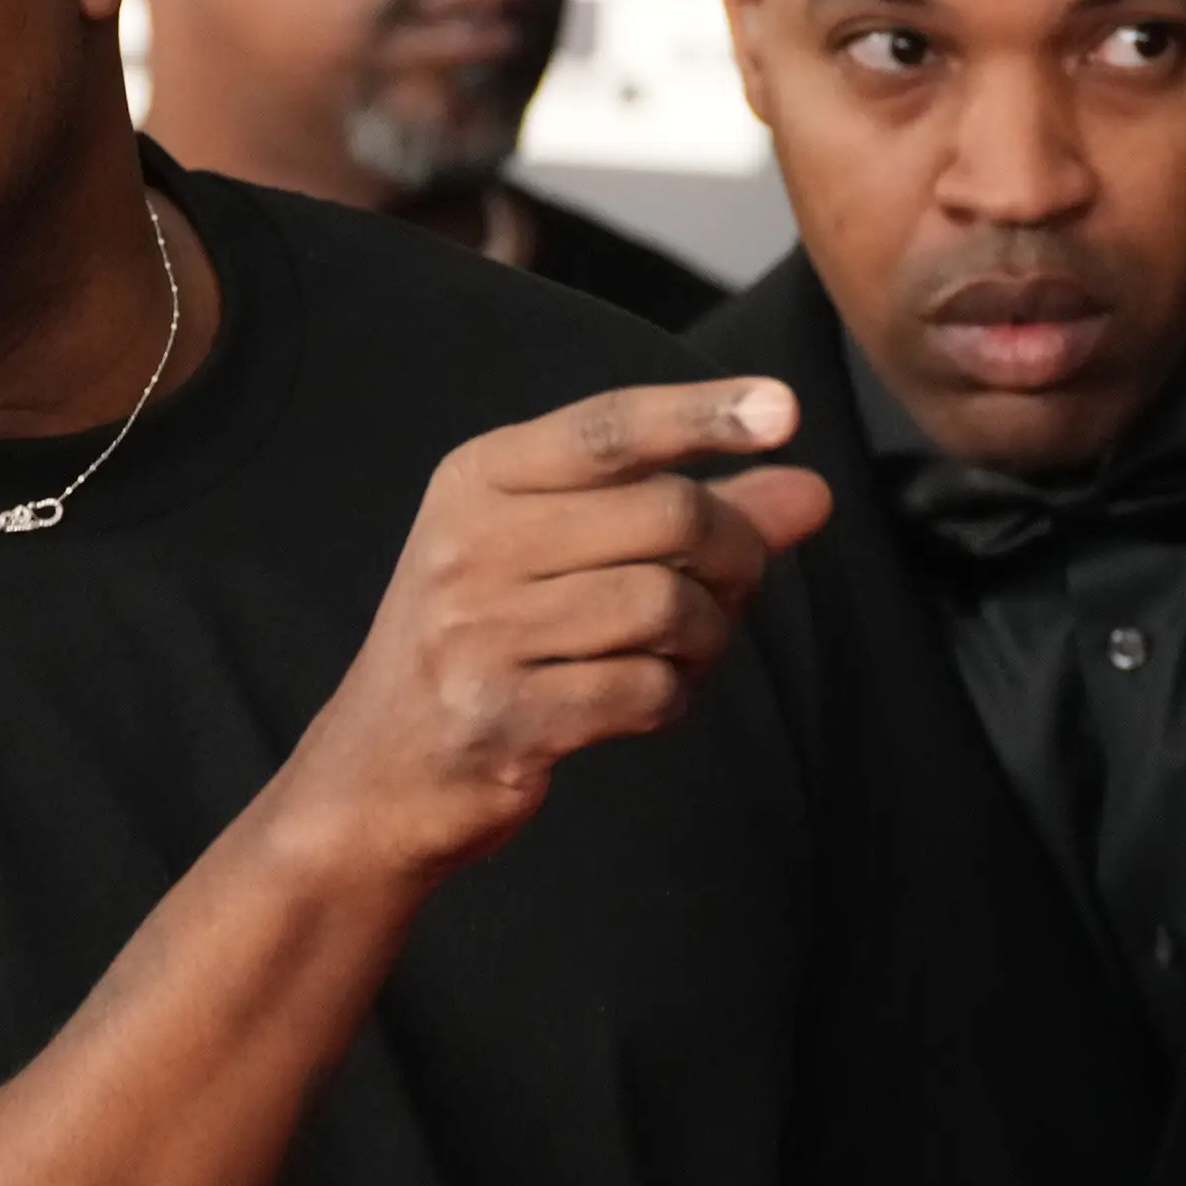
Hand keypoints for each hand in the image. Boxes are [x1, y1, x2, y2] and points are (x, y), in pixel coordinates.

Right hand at [269, 377, 832, 884]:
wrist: (373, 777)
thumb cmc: (484, 643)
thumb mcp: (559, 553)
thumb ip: (685, 513)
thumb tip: (811, 493)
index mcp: (478, 479)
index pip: (609, 429)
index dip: (703, 413)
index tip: (785, 408)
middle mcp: (471, 542)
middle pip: (667, 515)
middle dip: (737, 552)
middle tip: (741, 584)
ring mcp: (480, 631)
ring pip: (666, 605)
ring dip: (708, 636)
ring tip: (687, 652)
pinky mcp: (502, 716)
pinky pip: (645, 691)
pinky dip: (672, 698)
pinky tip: (648, 699)